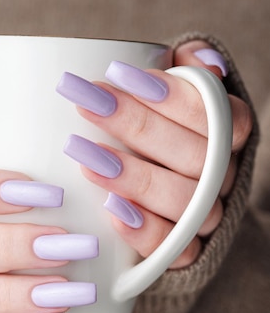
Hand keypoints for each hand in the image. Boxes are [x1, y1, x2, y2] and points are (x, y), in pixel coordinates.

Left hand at [57, 40, 252, 267]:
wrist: (163, 177)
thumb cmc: (161, 119)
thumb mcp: (176, 83)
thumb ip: (191, 64)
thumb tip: (206, 62)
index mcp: (229, 131)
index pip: (216, 113)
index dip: (172, 96)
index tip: (118, 74)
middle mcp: (224, 174)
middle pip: (196, 155)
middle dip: (137, 127)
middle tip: (86, 104)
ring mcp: (207, 215)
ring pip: (186, 202)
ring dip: (135, 178)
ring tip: (84, 156)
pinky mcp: (187, 250)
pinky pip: (176, 250)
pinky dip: (145, 231)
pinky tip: (110, 209)